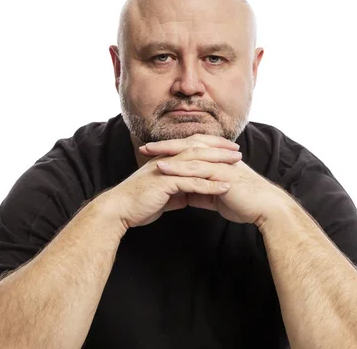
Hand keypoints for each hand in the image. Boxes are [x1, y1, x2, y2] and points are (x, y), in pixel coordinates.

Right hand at [108, 135, 242, 228]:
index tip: (228, 149)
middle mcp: (167, 161)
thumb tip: (188, 195)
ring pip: (197, 163)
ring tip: (237, 166)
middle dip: (219, 149)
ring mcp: (166, 171)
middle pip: (198, 149)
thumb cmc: (137, 203)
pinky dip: (210, 185)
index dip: (210, 146)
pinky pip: (192, 183)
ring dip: (219, 164)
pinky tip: (225, 187)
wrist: (119, 210)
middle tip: (238, 151)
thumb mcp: (161, 194)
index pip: (192, 147)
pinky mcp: (166, 184)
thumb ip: (175, 191)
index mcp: (166, 161)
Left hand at [140, 134, 291, 226]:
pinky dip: (177, 167)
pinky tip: (162, 167)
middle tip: (145, 146)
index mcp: (218, 161)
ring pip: (189, 154)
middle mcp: (218, 158)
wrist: (266, 209)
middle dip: (166, 146)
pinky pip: (194, 169)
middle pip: (188, 146)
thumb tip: (187, 195)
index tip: (154, 151)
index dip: (173, 150)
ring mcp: (219, 164)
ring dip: (167, 152)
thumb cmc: (246, 203)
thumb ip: (203, 191)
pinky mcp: (220, 174)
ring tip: (148, 152)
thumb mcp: (218, 196)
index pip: (192, 150)